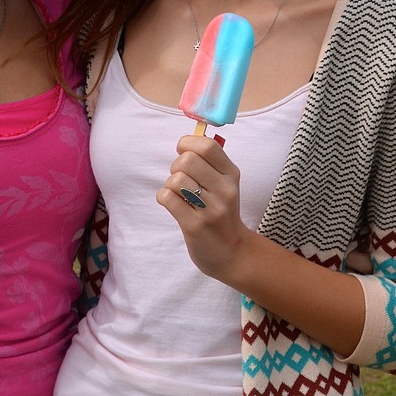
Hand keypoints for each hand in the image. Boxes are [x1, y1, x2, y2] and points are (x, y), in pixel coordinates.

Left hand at [156, 134, 248, 287]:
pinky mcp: (195, 226)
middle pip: (187, 160)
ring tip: (179, 195)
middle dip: (176, 166)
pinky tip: (173, 205)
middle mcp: (225, 190)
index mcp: (231, 174)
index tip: (183, 153)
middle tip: (180, 179)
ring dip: (170, 185)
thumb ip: (209, 163)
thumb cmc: (221, 212)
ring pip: (175, 180)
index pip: (207, 145)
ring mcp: (211, 209)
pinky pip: (167, 198)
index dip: (187, 143)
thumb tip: (185, 142)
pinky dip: (164, 198)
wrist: (231, 253)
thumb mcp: (224, 184)